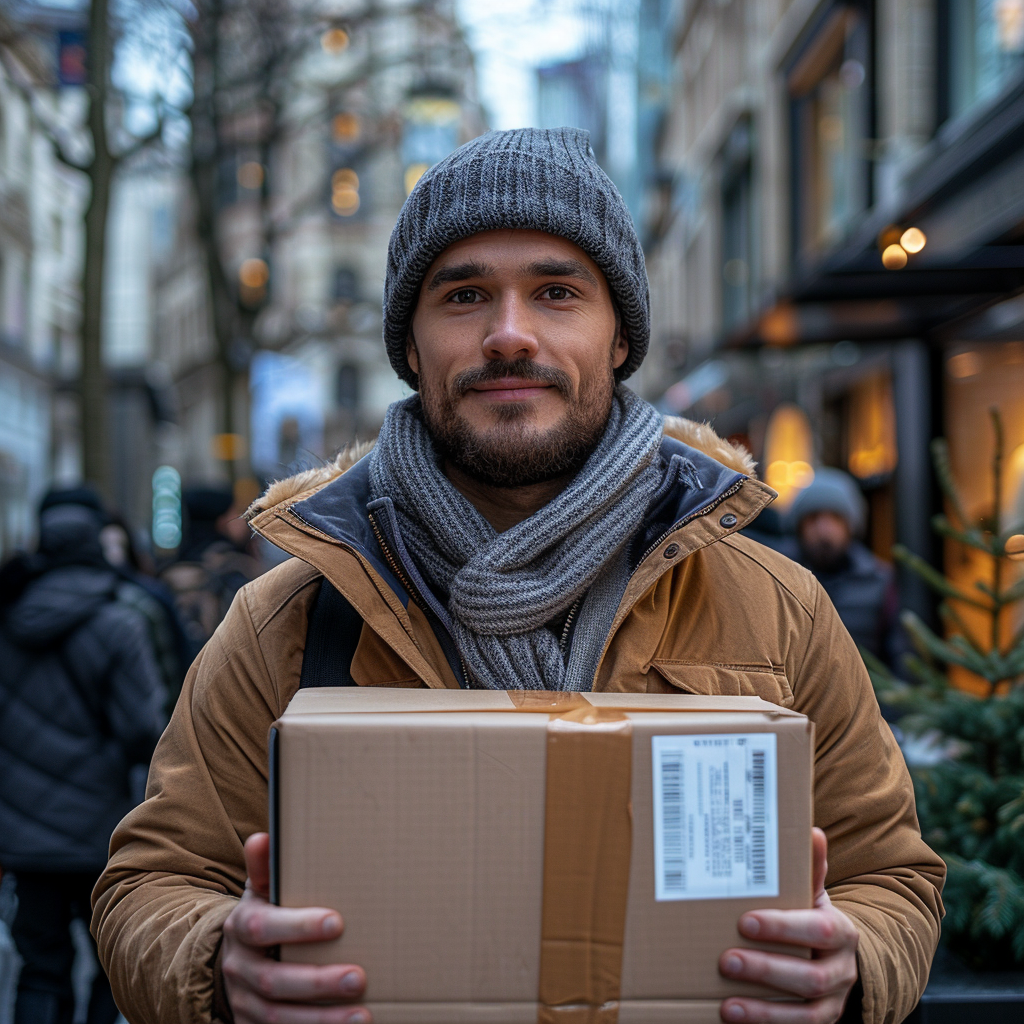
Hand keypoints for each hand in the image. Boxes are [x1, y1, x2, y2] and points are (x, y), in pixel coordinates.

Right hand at [221, 833, 369, 1022]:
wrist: (231, 962)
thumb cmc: (262, 917)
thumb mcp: (259, 892)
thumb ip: (263, 869)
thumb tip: (262, 838)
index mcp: (242, 927)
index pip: (265, 928)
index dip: (299, 926)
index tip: (338, 922)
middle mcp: (240, 968)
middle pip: (275, 981)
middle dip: (318, 982)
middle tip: (359, 978)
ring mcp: (245, 1003)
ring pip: (278, 1018)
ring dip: (322, 1020)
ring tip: (362, 1016)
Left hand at [718, 828, 858, 1022]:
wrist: (838, 958)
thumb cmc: (812, 919)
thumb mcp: (813, 894)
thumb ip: (809, 869)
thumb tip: (812, 831)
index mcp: (841, 933)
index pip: (819, 930)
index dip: (784, 928)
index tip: (746, 921)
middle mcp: (842, 971)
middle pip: (810, 977)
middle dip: (766, 970)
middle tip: (726, 960)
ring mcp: (832, 1003)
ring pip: (805, 1013)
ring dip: (764, 1010)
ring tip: (728, 1004)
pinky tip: (735, 1019)